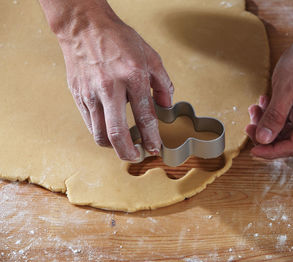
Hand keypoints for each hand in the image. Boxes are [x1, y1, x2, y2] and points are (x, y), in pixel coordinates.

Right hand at [58, 12, 173, 161]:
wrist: (84, 27)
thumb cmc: (118, 39)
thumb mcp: (150, 56)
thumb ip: (162, 83)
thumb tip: (166, 105)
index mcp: (132, 77)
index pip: (145, 117)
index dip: (152, 138)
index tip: (155, 148)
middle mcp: (110, 88)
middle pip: (117, 134)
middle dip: (129, 153)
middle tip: (136, 156)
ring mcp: (91, 93)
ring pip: (100, 134)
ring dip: (114, 146)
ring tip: (124, 144)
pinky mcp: (79, 96)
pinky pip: (90, 124)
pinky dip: (102, 133)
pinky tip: (111, 129)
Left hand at [246, 41, 292, 158]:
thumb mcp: (285, 89)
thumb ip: (275, 117)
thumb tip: (263, 140)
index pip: (292, 147)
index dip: (270, 152)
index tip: (252, 150)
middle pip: (287, 141)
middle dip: (265, 135)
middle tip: (249, 124)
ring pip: (284, 131)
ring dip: (266, 123)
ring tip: (255, 107)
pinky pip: (286, 120)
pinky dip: (272, 115)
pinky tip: (264, 102)